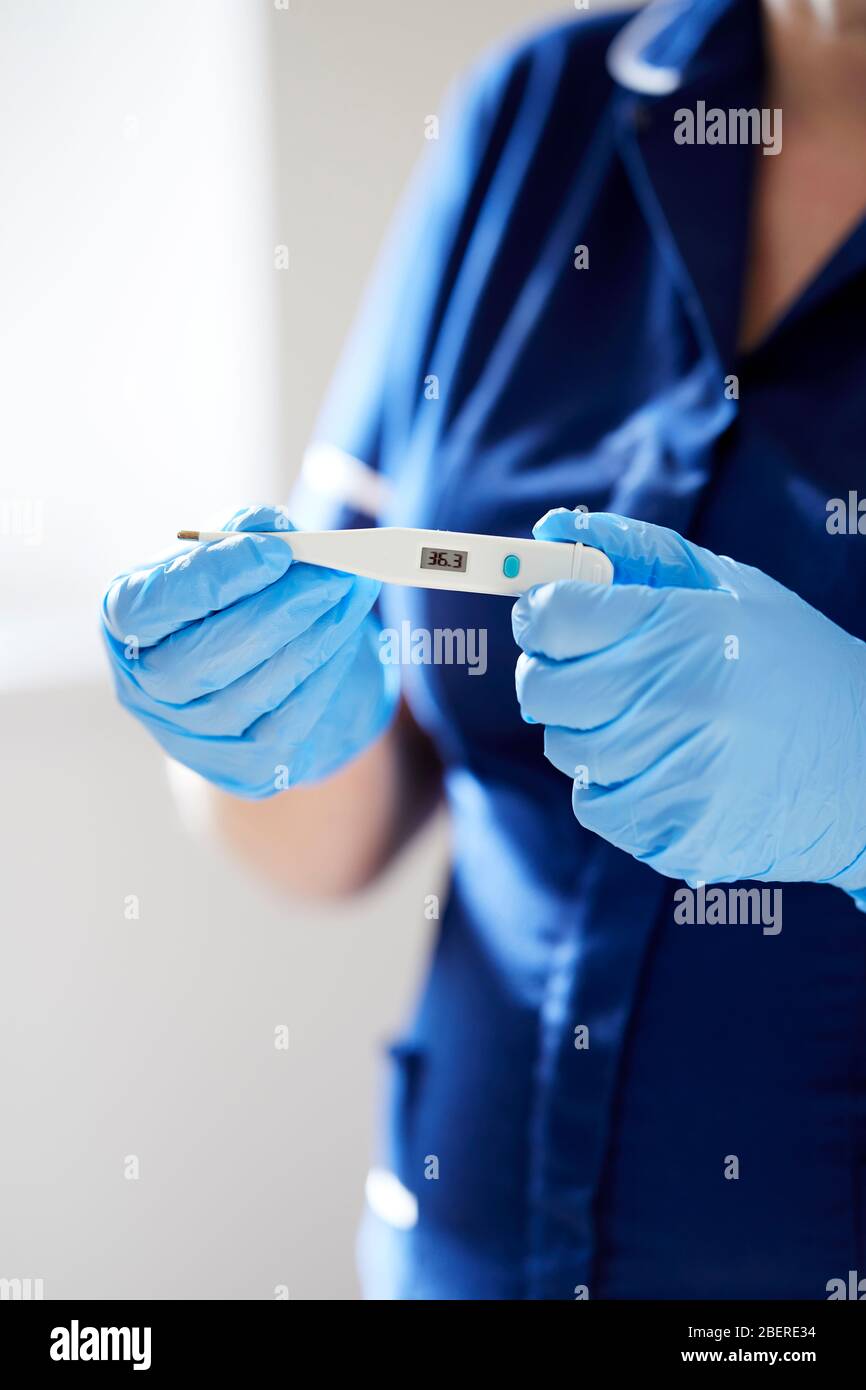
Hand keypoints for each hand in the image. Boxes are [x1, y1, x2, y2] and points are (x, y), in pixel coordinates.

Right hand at [102, 505, 397, 796]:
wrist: (273, 674)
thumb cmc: (244, 599)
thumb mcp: (237, 556)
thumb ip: (243, 534)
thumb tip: (272, 530)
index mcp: (128, 626)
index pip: (150, 607)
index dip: (214, 578)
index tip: (278, 550)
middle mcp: (145, 689)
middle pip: (199, 660)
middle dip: (275, 612)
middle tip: (332, 574)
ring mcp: (189, 739)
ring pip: (250, 694)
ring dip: (313, 637)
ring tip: (351, 592)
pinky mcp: (243, 770)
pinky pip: (287, 723)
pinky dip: (324, 673)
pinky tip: (346, 635)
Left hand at [513, 509, 865, 894]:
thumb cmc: (791, 663)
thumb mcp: (728, 588)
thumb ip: (637, 551)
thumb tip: (548, 528)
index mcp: (692, 627)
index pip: (558, 616)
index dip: (541, 612)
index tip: (551, 616)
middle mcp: (684, 700)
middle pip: (545, 689)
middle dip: (550, 675)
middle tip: (586, 670)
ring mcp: (683, 774)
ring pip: (565, 750)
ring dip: (586, 732)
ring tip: (645, 719)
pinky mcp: (682, 834)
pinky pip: (598, 807)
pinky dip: (612, 787)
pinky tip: (662, 767)